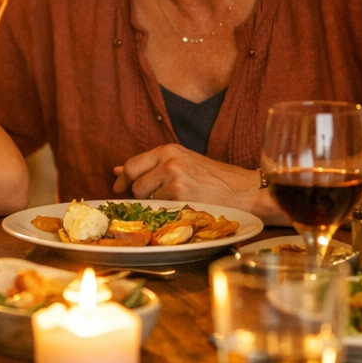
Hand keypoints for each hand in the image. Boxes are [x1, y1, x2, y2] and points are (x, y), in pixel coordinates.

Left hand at [113, 144, 280, 219]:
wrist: (244, 191)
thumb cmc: (215, 178)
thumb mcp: (183, 162)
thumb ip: (152, 165)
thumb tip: (117, 170)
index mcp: (169, 150)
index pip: (132, 164)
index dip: (123, 179)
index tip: (119, 188)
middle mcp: (169, 162)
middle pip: (135, 183)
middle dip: (138, 194)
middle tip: (151, 199)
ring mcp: (174, 179)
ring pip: (146, 198)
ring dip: (153, 204)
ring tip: (174, 202)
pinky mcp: (180, 197)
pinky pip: (159, 208)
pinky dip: (165, 212)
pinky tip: (181, 208)